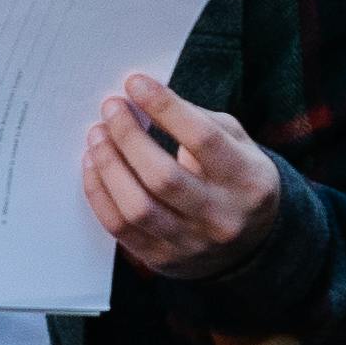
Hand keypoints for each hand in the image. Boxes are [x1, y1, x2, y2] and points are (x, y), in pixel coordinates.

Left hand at [85, 75, 279, 276]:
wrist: (252, 244)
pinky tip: (93, 166)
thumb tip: (144, 97)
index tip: (135, 84)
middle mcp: (222, 217)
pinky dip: (100, 194)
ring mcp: (192, 244)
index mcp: (248, 180)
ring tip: (97, 135)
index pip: (202, 140)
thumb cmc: (236, 178)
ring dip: (109, 165)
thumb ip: (197, 120)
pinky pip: (121, 228)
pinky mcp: (164, 260)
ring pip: (138, 207)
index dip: (165, 107)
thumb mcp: (237, 143)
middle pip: (164, 177)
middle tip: (111, 108)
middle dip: (129, 136)